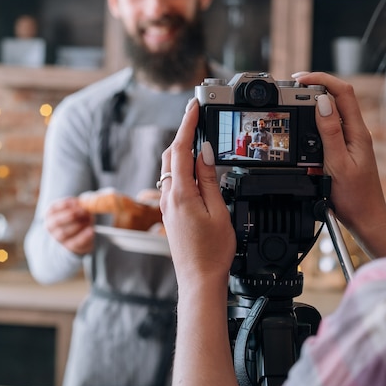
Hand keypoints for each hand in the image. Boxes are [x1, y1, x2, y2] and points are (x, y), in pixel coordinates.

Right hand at [44, 197, 94, 255]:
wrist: (79, 236)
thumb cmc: (77, 217)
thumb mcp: (77, 208)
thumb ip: (80, 205)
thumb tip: (87, 202)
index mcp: (50, 214)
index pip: (53, 209)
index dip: (65, 204)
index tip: (76, 202)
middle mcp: (51, 227)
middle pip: (57, 222)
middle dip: (70, 215)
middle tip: (83, 210)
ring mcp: (58, 238)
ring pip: (65, 233)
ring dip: (79, 225)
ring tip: (90, 219)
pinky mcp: (69, 247)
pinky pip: (75, 242)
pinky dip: (83, 236)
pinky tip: (91, 230)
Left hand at [159, 99, 235, 285]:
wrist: (198, 279)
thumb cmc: (212, 252)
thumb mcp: (219, 212)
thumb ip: (209, 180)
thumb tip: (204, 154)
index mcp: (181, 194)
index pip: (182, 149)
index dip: (188, 124)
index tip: (194, 106)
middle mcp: (168, 197)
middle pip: (171, 154)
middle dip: (183, 132)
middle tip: (198, 117)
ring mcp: (167, 205)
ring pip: (170, 167)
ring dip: (181, 149)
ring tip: (198, 137)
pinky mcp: (170, 212)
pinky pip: (172, 181)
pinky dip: (181, 166)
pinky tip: (194, 167)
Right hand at [295, 72, 385, 257]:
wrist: (365, 219)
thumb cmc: (354, 197)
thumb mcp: (337, 164)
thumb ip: (330, 133)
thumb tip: (322, 102)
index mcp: (357, 132)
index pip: (343, 93)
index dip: (321, 79)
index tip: (300, 79)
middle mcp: (356, 132)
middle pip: (337, 97)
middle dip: (315, 87)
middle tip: (292, 88)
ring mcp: (351, 141)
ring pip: (332, 113)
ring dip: (313, 104)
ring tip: (294, 103)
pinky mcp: (344, 150)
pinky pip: (329, 129)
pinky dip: (314, 123)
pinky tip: (303, 128)